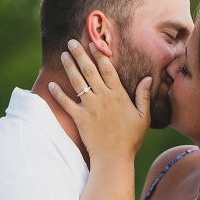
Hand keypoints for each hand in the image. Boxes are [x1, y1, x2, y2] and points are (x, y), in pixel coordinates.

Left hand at [49, 39, 151, 161]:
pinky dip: (58, 93)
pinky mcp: (79, 118)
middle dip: (80, 54)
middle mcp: (103, 97)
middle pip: (90, 71)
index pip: (107, 69)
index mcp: (118, 95)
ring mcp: (90, 107)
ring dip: (69, 67)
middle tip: (71, 42)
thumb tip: (147, 78)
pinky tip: (52, 84)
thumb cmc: (131, 139)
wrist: (114, 158)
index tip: (93, 44)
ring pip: (77, 82)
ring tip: (63, 55)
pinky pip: (66, 102)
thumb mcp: (144, 117)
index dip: (99, 55)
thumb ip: (144, 96)